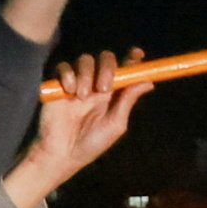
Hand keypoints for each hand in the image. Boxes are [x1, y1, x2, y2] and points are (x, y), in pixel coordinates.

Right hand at [6, 48, 150, 207]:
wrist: (61, 153)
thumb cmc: (90, 144)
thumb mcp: (114, 124)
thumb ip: (128, 101)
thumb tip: (148, 82)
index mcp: (113, 93)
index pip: (124, 69)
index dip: (132, 59)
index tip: (138, 54)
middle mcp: (96, 83)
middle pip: (106, 58)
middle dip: (108, 67)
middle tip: (104, 88)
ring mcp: (77, 82)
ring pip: (85, 59)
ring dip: (86, 75)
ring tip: (82, 97)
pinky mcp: (58, 84)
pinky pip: (64, 66)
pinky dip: (68, 75)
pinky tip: (69, 92)